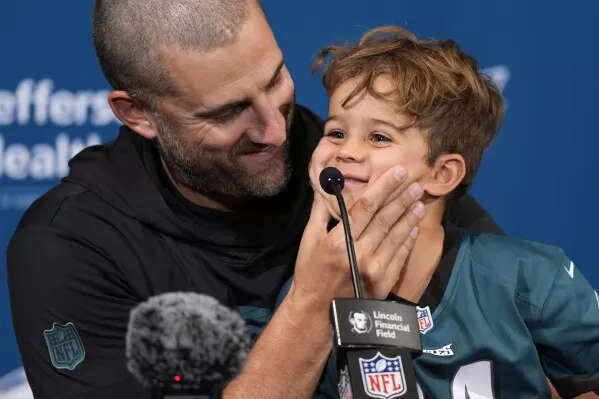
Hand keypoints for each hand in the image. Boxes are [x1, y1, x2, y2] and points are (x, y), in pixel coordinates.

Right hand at [291, 165, 424, 304]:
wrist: (318, 312)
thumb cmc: (311, 273)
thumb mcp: (309, 240)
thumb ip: (321, 212)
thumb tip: (330, 187)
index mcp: (339, 241)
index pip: (366, 207)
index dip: (383, 187)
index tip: (396, 172)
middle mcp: (360, 254)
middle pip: (386, 219)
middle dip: (402, 198)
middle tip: (415, 182)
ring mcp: (375, 269)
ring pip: (397, 236)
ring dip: (409, 216)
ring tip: (419, 200)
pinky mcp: (384, 282)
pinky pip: (400, 255)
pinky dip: (408, 239)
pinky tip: (413, 226)